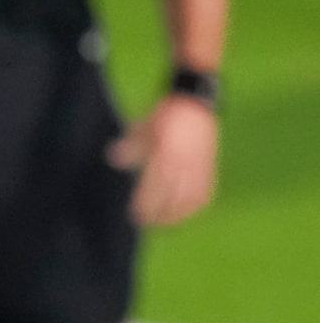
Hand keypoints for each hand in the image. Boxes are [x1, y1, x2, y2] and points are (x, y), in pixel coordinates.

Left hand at [107, 95, 218, 226]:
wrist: (195, 99)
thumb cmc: (166, 112)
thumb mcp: (145, 125)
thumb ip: (131, 145)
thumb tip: (113, 160)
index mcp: (167, 150)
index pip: (154, 185)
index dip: (146, 203)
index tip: (136, 215)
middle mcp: (185, 160)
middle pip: (172, 196)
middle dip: (159, 213)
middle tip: (146, 224)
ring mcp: (200, 163)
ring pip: (191, 197)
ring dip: (179, 214)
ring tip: (165, 224)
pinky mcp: (210, 163)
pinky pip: (206, 190)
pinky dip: (196, 204)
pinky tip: (187, 212)